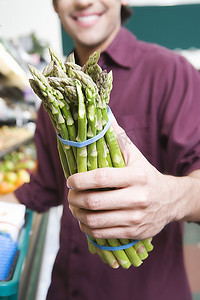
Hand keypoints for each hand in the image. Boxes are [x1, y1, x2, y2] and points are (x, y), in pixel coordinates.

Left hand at [67, 119, 185, 239]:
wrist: (170, 200)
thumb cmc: (146, 175)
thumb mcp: (135, 156)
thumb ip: (118, 138)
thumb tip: (103, 116)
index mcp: (137, 176)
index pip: (102, 178)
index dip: (80, 180)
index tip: (70, 180)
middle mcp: (138, 198)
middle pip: (95, 201)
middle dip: (75, 199)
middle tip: (70, 195)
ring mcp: (136, 218)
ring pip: (96, 221)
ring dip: (77, 215)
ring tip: (74, 207)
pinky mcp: (134, 232)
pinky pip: (102, 234)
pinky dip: (87, 228)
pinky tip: (84, 220)